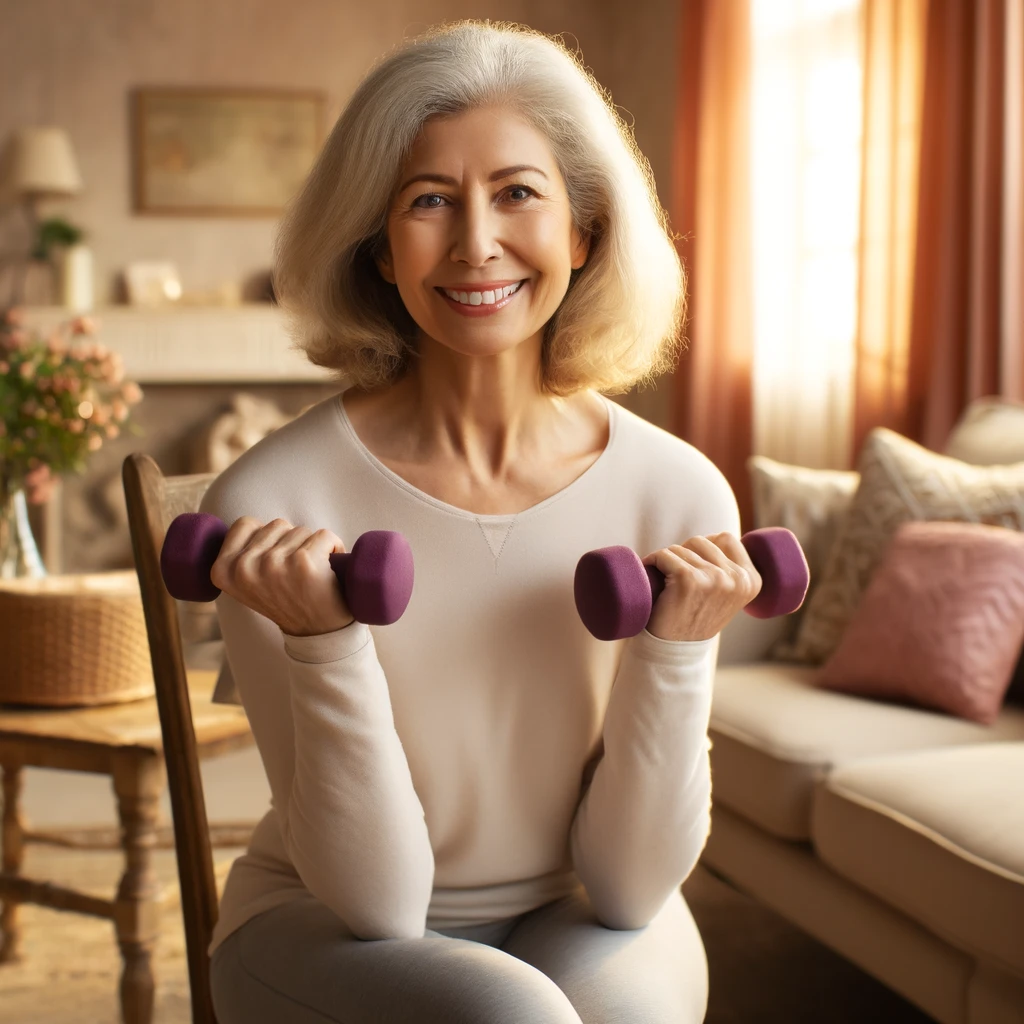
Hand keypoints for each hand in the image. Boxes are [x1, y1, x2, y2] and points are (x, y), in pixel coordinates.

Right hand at [209, 516, 355, 636]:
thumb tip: (250, 523)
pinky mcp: (303, 562)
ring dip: (312, 547)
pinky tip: (328, 570)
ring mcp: (273, 563)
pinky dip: (334, 547)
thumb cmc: (286, 601)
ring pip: (301, 530)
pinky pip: (325, 535)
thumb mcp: (248, 582)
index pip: (245, 523)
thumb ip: (241, 554)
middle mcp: (243, 567)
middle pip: (277, 525)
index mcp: (222, 571)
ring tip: (310, 574)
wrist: (317, 634)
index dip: (268, 537)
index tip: (275, 563)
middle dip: (291, 542)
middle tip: (295, 573)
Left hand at [641, 532, 762, 641]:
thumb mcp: (725, 594)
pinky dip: (653, 561)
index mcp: (751, 581)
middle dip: (684, 554)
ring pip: (680, 548)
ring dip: (668, 561)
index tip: (694, 565)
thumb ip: (729, 569)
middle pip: (701, 541)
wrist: (676, 650)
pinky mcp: (688, 580)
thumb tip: (716, 537)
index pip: (727, 538)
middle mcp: (737, 579)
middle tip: (676, 576)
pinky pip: (664, 555)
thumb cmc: (696, 617)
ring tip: (666, 582)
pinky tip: (652, 575)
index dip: (704, 546)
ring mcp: (714, 579)